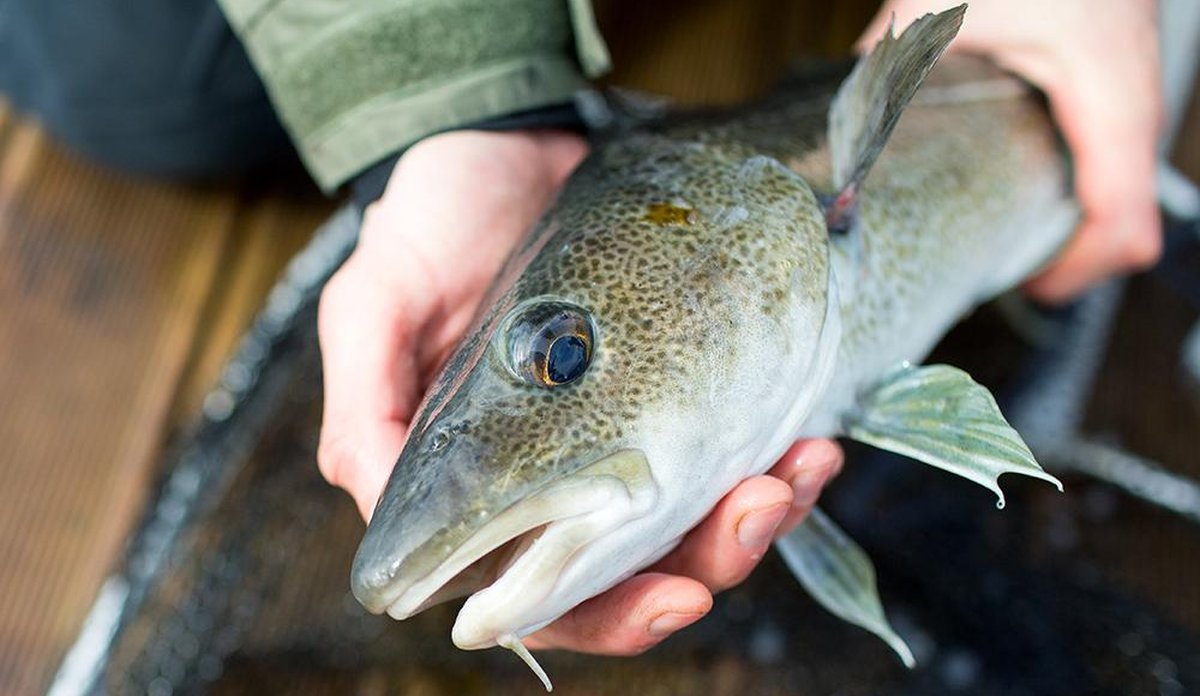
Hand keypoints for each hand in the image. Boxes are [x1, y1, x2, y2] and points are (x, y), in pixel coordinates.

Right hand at [316, 129, 843, 653]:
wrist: (507, 137)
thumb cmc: (429, 220)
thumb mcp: (374, 306)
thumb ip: (369, 414)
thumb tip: (398, 552)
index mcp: (485, 484)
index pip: (547, 595)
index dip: (609, 615)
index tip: (675, 597)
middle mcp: (563, 471)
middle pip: (643, 565)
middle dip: (711, 559)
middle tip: (757, 511)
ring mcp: (632, 426)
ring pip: (703, 515)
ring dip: (760, 514)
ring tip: (797, 470)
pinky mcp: (683, 380)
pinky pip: (739, 442)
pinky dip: (780, 453)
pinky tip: (811, 438)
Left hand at [860, 0, 1162, 301]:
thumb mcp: (935, 7)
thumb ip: (884, 76)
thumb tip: (835, 144)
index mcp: (1100, 86)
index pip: (1117, 217)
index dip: (1075, 273)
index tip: (1022, 288)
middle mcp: (1132, 88)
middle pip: (1132, 215)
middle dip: (1074, 256)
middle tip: (1012, 271)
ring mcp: (1136, 76)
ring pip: (1130, 182)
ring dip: (1079, 219)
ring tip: (1016, 235)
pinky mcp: (1122, 65)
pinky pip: (1119, 146)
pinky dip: (1081, 176)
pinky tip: (1024, 174)